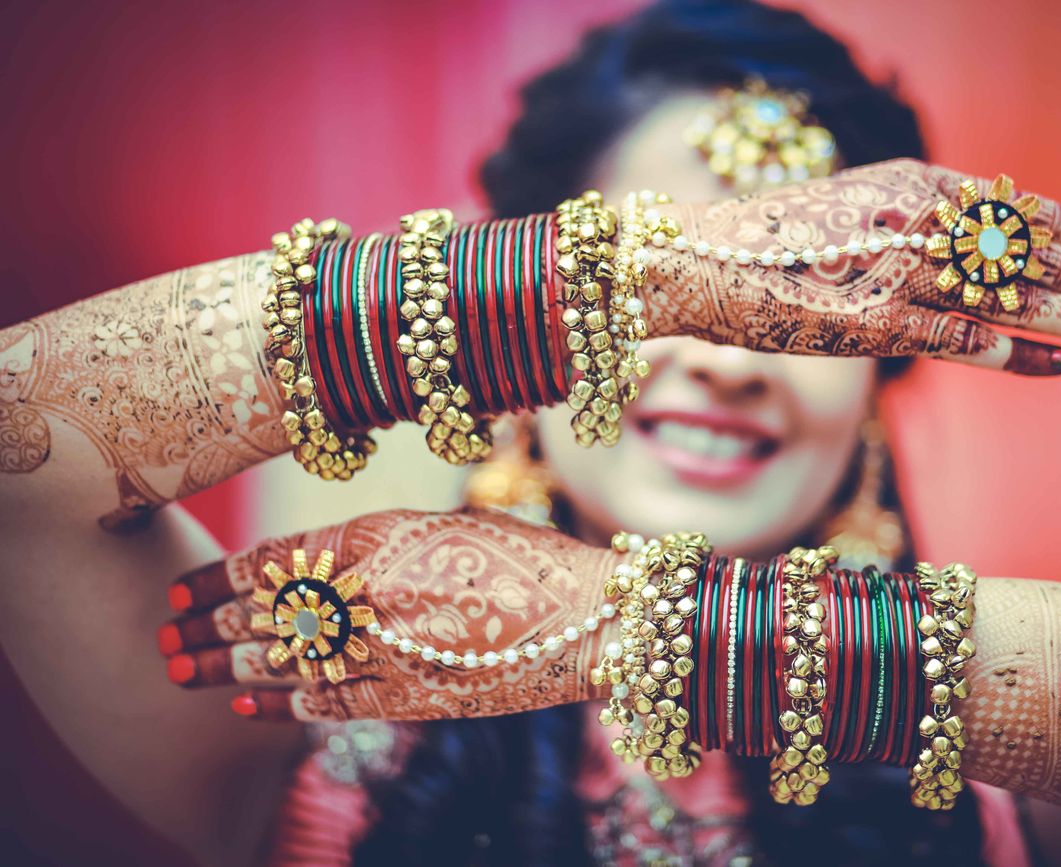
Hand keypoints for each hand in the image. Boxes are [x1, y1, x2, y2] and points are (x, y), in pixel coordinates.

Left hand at [158, 509, 613, 720]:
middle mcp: (367, 589)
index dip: (217, 578)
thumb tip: (323, 565)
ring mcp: (384, 647)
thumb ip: (378, 545)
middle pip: (264, 612)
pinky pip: (326, 702)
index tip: (183, 589)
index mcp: (375, 535)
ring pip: (281, 659)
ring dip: (224, 665)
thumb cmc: (524, 559)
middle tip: (165, 638)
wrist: (585, 618)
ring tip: (181, 670)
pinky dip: (280, 704)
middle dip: (205, 626)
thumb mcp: (442, 529)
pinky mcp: (407, 696)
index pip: (272, 560)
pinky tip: (246, 702)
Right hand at [648, 158, 1060, 374]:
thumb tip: (977, 251)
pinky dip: (1013, 352)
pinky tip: (1060, 364)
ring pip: (1009, 294)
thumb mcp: (857, 211)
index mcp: (914, 183)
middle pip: (1032, 251)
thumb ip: (916, 224)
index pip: (1023, 208)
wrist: (696, 259)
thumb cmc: (773, 243)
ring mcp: (895, 269)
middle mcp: (914, 218)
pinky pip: (958, 339)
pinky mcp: (870, 321)